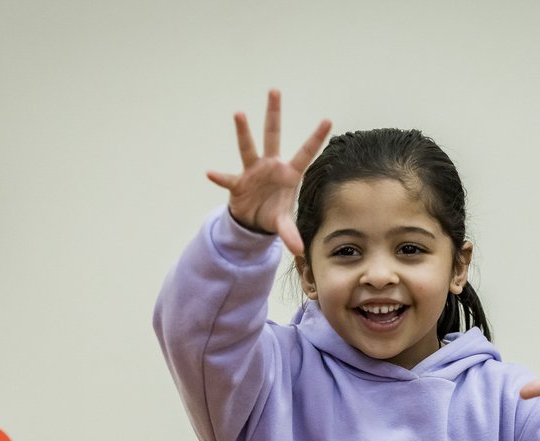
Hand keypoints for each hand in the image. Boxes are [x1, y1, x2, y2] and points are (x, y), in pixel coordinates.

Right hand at [207, 90, 331, 255]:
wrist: (253, 222)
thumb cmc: (272, 214)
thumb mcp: (283, 224)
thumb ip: (291, 234)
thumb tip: (299, 251)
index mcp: (289, 174)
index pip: (305, 153)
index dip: (316, 138)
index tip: (328, 119)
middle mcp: (271, 166)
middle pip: (273, 135)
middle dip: (274, 114)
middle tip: (274, 91)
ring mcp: (253, 171)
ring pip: (248, 147)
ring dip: (243, 131)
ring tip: (239, 113)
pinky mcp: (238, 183)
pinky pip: (228, 179)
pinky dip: (220, 177)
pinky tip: (211, 174)